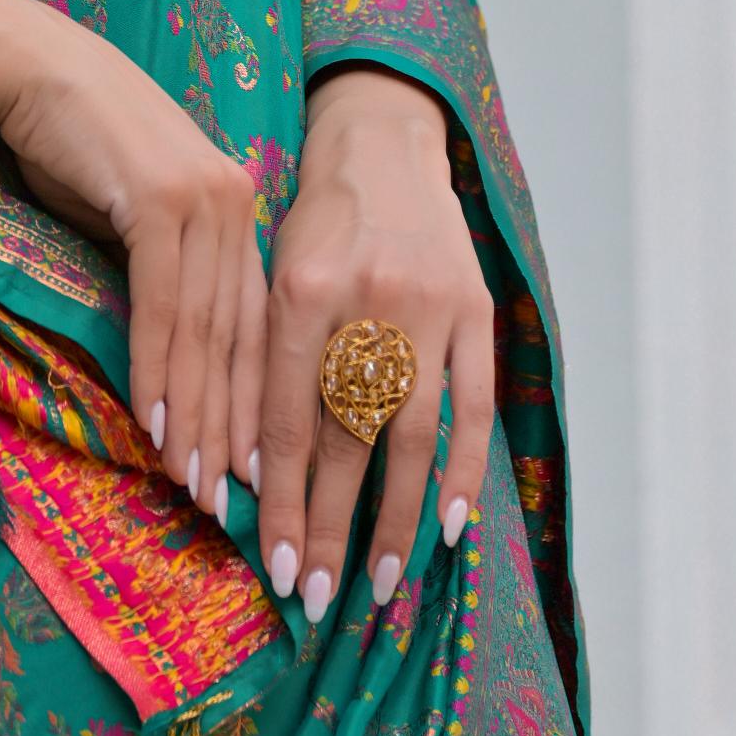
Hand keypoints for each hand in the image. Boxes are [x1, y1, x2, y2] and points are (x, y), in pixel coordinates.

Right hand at [0, 0, 266, 527]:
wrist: (27, 66)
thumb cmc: (71, 142)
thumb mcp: (129, 215)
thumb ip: (163, 271)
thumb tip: (173, 348)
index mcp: (238, 207)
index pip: (253, 324)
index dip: (253, 402)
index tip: (252, 471)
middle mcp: (235, 202)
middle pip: (240, 337)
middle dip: (233, 428)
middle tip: (228, 502)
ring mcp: (205, 197)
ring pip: (208, 330)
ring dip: (199, 416)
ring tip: (193, 483)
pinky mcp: (162, 198)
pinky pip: (166, 304)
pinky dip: (163, 369)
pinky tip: (157, 423)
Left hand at [256, 71, 493, 621]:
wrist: (383, 141)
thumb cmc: (313, 219)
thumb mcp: (270, 271)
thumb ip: (266, 363)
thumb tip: (258, 476)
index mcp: (299, 289)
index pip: (290, 419)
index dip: (284, 500)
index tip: (279, 566)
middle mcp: (366, 299)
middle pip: (348, 437)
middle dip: (331, 525)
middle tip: (318, 594)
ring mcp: (429, 305)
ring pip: (411, 432)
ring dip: (396, 515)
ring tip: (380, 582)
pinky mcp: (477, 306)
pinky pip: (474, 404)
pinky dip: (464, 467)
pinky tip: (448, 524)